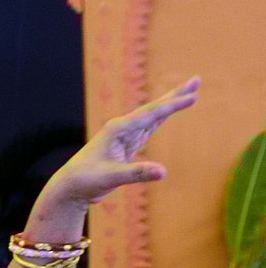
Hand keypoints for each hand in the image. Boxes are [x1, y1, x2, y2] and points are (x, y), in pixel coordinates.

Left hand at [45, 77, 199, 206]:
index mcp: (118, 129)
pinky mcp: (125, 147)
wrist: (71, 186)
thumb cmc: (86, 179)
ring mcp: (124, 137)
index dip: (173, 105)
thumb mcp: (112, 177)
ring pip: (152, 117)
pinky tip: (167, 114)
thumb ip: (137, 173)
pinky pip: (147, 129)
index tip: (193, 97)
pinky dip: (160, 120)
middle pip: (154, 108)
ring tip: (188, 93)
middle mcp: (122, 128)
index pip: (151, 114)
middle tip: (196, 80)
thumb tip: (163, 172)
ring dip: (170, 106)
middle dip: (175, 95)